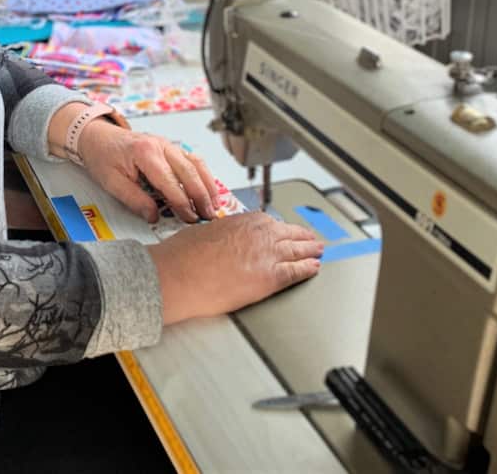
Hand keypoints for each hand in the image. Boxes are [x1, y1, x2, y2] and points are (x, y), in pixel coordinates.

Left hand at [75, 121, 218, 223]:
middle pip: (189, 172)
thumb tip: (154, 216)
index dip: (182, 203)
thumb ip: (134, 200)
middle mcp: (161, 145)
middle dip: (201, 196)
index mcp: (145, 152)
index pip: (170, 182)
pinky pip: (193, 160)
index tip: (189, 219)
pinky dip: (204, 175)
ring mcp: (168, 145)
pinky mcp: (171, 148)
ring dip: (208, 185)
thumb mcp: (111, 182)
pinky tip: (209, 190)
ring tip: (215, 206)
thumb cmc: (103, 157)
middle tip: (208, 216)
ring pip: (196, 164)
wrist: (97, 137)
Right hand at [147, 213, 323, 324]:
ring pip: (299, 250)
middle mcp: (260, 233)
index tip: (285, 231)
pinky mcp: (270, 277)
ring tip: (318, 252)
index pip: (271, 223)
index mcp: (244, 220)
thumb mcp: (205, 231)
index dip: (281, 230)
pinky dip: (308, 269)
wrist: (178, 275)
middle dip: (303, 237)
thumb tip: (225, 241)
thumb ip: (224, 234)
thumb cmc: (183, 255)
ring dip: (311, 250)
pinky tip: (313, 268)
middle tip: (312, 240)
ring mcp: (268, 254)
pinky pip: (297, 271)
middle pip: (290, 234)